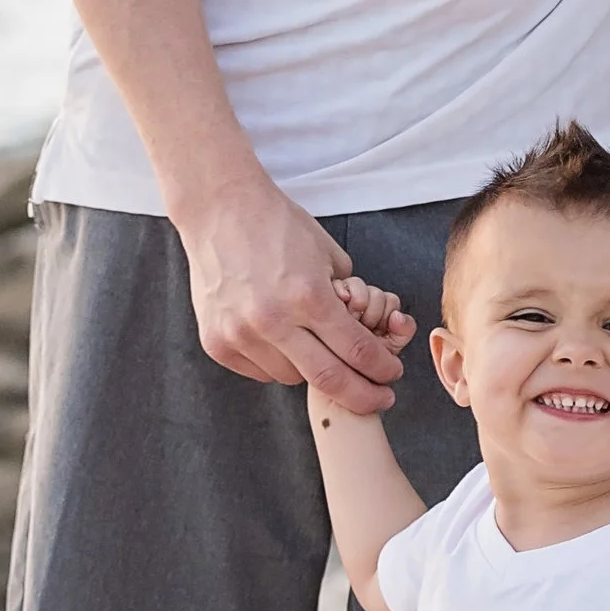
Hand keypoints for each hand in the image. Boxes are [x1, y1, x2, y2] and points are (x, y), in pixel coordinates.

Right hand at [173, 173, 404, 413]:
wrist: (220, 210)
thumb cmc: (278, 226)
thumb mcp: (328, 254)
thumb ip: (346, 297)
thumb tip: (361, 331)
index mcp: (309, 296)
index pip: (358, 351)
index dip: (382, 369)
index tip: (392, 374)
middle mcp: (273, 320)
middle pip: (329, 379)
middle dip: (363, 395)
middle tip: (380, 399)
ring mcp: (240, 334)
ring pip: (293, 379)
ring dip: (315, 374)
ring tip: (323, 355)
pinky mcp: (216, 342)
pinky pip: (260, 372)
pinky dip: (279, 366)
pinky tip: (287, 347)